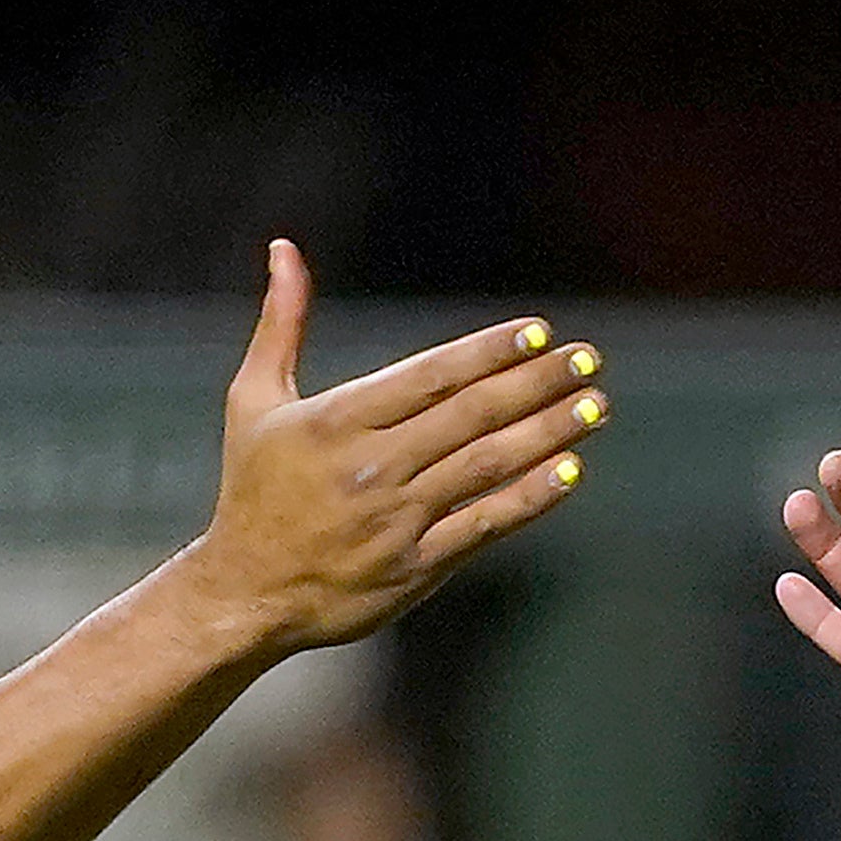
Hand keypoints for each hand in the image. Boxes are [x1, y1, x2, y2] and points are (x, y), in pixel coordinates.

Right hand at [188, 242, 606, 654]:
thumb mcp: (254, 400)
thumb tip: (285, 248)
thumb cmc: (253, 489)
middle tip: (585, 359)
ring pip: (486, 466)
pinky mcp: (415, 568)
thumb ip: (281, 324)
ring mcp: (397, 521)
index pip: (430, 376)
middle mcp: (372, 467)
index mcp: (336, 421)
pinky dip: (530, 498)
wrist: (246, 592)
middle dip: (535, 383)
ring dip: (547, 432)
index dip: (489, 352)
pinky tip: (570, 470)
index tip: (538, 332)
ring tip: (594, 405)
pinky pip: (484, 526)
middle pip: (471, 415)